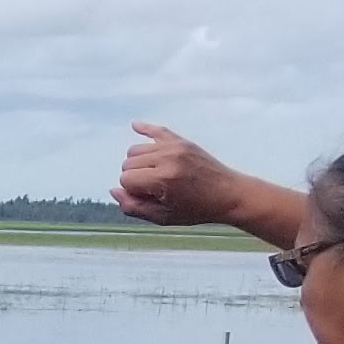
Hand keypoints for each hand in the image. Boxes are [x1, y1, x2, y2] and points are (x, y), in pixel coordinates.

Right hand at [113, 122, 234, 227]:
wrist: (230, 194)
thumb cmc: (197, 209)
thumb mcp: (163, 217)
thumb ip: (133, 207)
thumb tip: (114, 191)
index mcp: (162, 179)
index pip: (125, 180)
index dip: (133, 192)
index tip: (150, 198)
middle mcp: (167, 159)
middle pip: (128, 163)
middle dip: (135, 178)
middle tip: (154, 189)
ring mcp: (175, 147)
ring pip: (136, 150)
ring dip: (138, 163)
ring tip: (154, 174)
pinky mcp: (182, 142)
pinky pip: (157, 131)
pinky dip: (145, 128)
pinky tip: (135, 125)